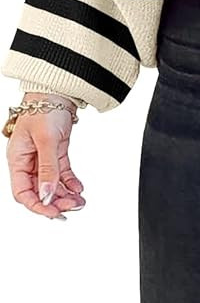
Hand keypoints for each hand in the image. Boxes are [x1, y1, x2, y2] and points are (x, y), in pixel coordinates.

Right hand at [5, 92, 85, 219]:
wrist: (57, 89)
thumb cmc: (43, 108)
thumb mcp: (46, 139)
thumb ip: (47, 168)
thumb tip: (47, 195)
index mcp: (17, 160)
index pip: (23, 192)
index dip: (37, 205)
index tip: (54, 213)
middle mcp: (28, 161)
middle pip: (38, 191)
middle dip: (55, 202)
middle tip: (71, 207)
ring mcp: (42, 157)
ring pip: (52, 184)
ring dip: (65, 194)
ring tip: (79, 201)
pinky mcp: (56, 152)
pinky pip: (61, 173)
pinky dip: (70, 182)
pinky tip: (78, 188)